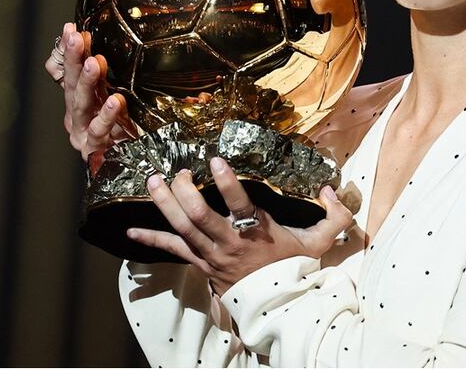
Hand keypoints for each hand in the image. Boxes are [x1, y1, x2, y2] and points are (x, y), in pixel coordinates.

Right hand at [44, 22, 136, 162]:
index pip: (70, 71)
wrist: (128, 165)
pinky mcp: (95, 149)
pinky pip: (100, 131)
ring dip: (87, 82)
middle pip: (72, 84)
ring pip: (82, 105)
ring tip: (93, 63)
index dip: (69, 52)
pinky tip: (115, 101)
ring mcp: (84, 132)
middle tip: (77, 38)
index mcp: (79, 99)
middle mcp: (78, 114)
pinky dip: (107, 116)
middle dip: (74, 60)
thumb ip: (101, 76)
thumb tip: (90, 42)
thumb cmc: (120, 129)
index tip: (71, 28)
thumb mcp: (110, 97)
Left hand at [128, 157, 352, 295]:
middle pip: (199, 216)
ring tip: (153, 182)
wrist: (278, 305)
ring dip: (165, 205)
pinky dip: (151, 240)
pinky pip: (172, 251)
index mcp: (257, 232)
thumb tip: (334, 189)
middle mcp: (229, 243)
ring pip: (183, 229)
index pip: (239, 205)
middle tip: (177, 171)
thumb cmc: (294, 268)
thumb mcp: (320, 243)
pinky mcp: (200, 264)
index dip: (226, 183)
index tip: (215, 160)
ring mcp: (211, 255)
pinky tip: (131, 231)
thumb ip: (334, 216)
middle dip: (183, 192)